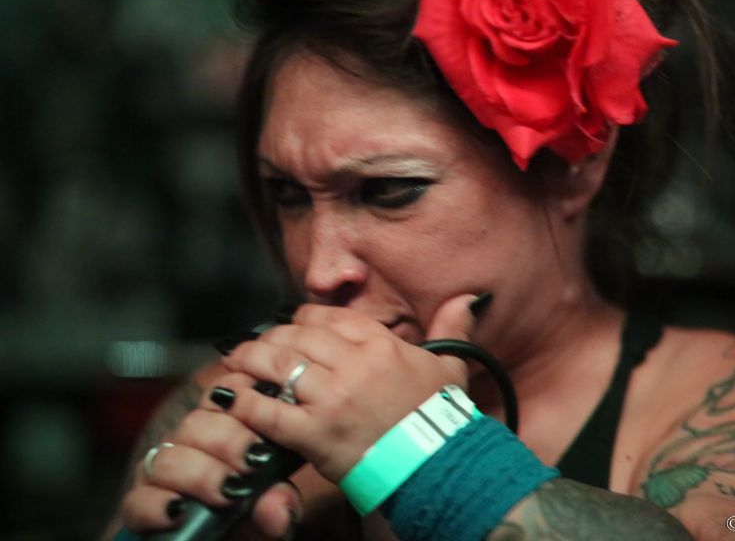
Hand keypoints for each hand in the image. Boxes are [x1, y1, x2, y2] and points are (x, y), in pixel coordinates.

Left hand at [118, 293, 477, 537]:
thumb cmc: (441, 418)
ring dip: (250, 362)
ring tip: (236, 364)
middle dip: (269, 339)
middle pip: (296, 338)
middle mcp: (354, 363)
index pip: (327, 318)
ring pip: (278, 366)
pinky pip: (270, 411)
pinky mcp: (316, 433)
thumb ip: (453, 329)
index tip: (290, 327)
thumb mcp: (450, 367)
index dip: (301, 321)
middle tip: (252, 346)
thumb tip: (470, 298)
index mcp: (380, 344)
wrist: (438, 465)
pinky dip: (247, 404)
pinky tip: (235, 400)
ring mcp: (333, 397)